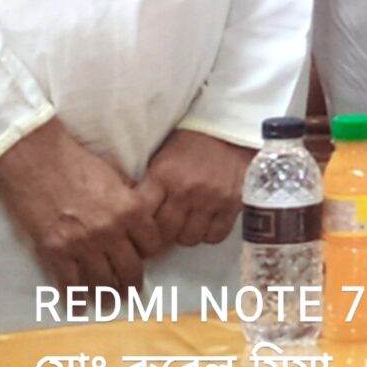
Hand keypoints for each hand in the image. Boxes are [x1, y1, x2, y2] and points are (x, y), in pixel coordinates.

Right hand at [0, 117, 169, 288]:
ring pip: (102, 281)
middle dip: (133, 282)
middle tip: (132, 292)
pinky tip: (80, 305)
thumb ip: (129, 201)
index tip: (144, 257)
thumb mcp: (117, 177)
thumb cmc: (78, 162)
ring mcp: (81, 245)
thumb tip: (136, 219)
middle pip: (130, 268)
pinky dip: (76, 297)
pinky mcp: (53, 252)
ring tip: (111, 302)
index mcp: (130, 210)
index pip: (151, 244)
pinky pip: (69, 283)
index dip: (149, 252)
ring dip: (108, 294)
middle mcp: (110, 232)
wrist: (37, 160)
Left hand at [143, 129, 251, 248]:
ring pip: (189, 238)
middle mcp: (187, 190)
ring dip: (186, 233)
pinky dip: (209, 233)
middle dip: (162, 233)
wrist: (232, 128)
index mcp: (164, 175)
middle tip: (165, 228)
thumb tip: (133, 214)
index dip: (140, 227)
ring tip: (188, 223)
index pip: (142, 217)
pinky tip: (207, 222)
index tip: (141, 229)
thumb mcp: (163, 156)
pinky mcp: (233, 203)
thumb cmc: (192, 143)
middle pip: (165, 232)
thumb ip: (150, 185)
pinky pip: (215, 236)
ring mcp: (211, 198)